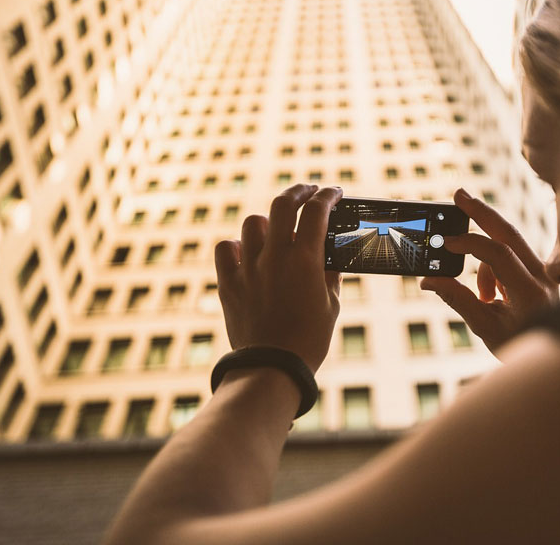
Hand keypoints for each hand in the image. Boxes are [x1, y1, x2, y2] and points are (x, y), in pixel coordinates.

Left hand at [214, 184, 343, 372]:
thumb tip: (329, 255)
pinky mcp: (229, 283)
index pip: (317, 211)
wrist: (273, 368)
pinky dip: (237, 245)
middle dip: (299, 191)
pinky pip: (226, 248)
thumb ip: (330, 274)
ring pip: (254, 223)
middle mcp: (274, 257)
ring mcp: (248, 268)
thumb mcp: (331, 305)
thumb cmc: (309, 340)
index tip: (334, 193)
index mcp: (305, 260)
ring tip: (277, 229)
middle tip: (308, 191)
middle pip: (283, 204)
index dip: (327, 196)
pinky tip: (247, 252)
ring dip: (269, 221)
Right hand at [420, 189, 558, 353]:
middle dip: (481, 212)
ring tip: (484, 298)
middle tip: (459, 195)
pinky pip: (511, 255)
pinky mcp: (540, 270)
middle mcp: (542, 276)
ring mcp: (544, 271)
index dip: (470, 244)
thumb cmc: (519, 344)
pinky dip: (494, 266)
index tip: (445, 244)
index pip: (499, 255)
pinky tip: (493, 296)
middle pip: (510, 232)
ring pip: (508, 243)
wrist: (552, 355)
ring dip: (485, 260)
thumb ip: (457, 299)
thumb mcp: (485, 327)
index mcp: (531, 292)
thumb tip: (429, 280)